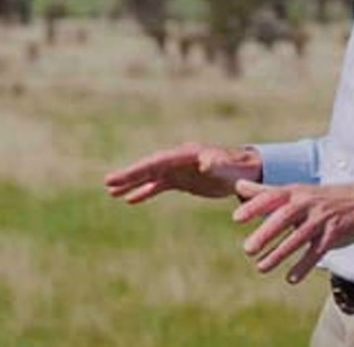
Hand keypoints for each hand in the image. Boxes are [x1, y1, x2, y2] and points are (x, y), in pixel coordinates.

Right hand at [104, 141, 262, 202]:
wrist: (246, 170)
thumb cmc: (239, 167)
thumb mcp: (230, 166)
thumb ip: (217, 163)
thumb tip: (206, 162)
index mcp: (184, 154)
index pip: (155, 162)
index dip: (137, 170)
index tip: (119, 177)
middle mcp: (176, 160)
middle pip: (148, 167)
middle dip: (128, 175)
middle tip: (107, 183)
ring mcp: (178, 170)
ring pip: (150, 176)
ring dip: (131, 183)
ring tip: (111, 191)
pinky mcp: (182, 180)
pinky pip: (158, 185)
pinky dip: (144, 191)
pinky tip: (131, 199)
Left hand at [233, 180, 353, 283]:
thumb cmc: (319, 198)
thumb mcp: (294, 191)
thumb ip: (265, 191)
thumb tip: (237, 185)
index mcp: (293, 192)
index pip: (270, 197)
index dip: (253, 207)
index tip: (236, 218)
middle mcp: (306, 204)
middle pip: (283, 218)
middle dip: (265, 234)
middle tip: (247, 249)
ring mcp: (320, 220)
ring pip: (297, 238)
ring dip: (279, 254)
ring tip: (260, 267)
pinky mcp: (334, 235)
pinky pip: (316, 252)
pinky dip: (304, 265)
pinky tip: (291, 278)